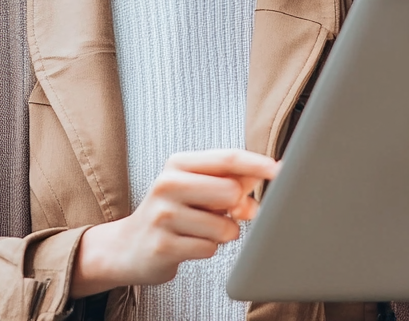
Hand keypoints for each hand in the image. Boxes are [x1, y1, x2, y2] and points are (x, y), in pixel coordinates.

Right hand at [71, 149, 279, 296]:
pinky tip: (190, 244)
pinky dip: (208, 249)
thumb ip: (229, 178)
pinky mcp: (164, 246)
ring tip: (201, 229)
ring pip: (224, 226)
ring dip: (223, 233)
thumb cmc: (171, 211)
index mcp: (178, 164)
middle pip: (230, 191)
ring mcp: (164, 216)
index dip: (256, 164)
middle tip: (224, 211)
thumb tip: (266, 173)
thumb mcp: (195, 187)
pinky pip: (209, 249)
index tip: (279, 169)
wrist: (128, 246)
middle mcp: (168, 184)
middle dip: (236, 207)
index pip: (226, 158)